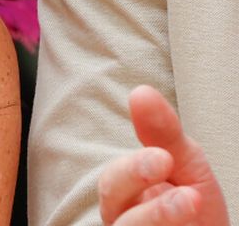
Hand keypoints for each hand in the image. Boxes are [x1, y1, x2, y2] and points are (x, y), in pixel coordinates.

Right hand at [98, 85, 229, 225]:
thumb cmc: (196, 206)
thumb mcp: (187, 166)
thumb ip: (163, 134)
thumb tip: (140, 92)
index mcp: (126, 194)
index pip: (113, 179)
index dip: (133, 167)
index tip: (163, 156)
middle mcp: (123, 218)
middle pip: (110, 201)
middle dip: (134, 179)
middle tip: (164, 163)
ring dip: (155, 215)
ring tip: (190, 201)